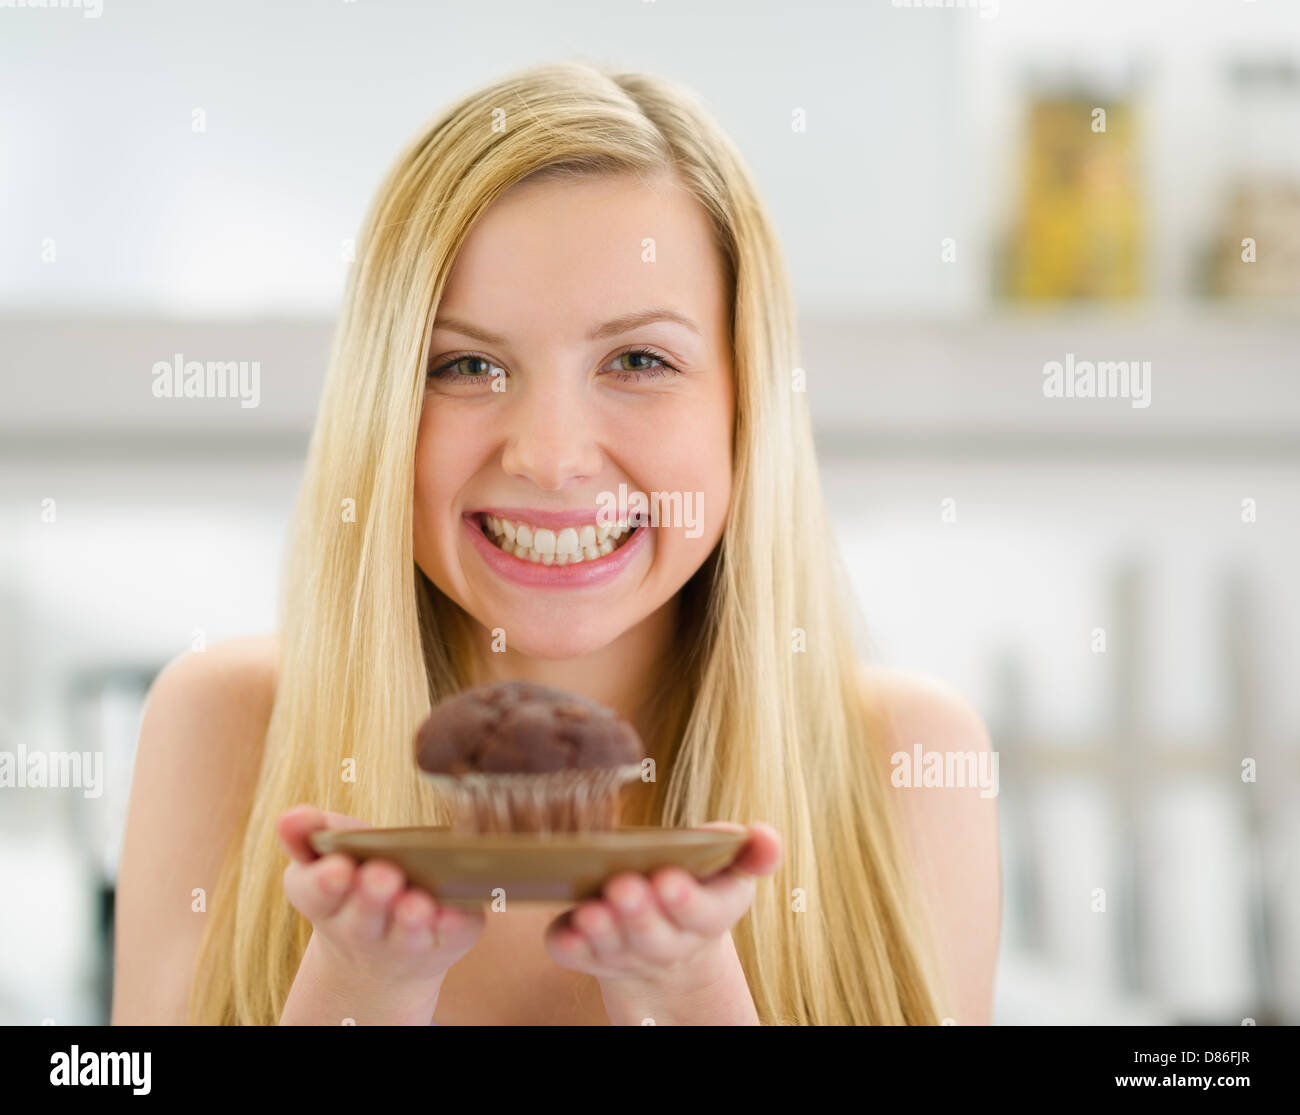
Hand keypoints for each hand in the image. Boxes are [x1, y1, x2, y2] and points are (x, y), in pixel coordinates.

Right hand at [278, 804, 483, 995]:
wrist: (382, 953)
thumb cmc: (354, 879)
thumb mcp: (325, 855)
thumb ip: (308, 833)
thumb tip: (291, 818)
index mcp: (325, 902)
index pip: (316, 894)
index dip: (325, 882)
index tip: (339, 868)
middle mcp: (360, 930)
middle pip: (362, 916)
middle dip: (371, 896)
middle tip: (383, 876)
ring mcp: (402, 942)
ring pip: (406, 933)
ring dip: (411, 918)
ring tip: (418, 904)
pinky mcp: (444, 942)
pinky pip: (449, 936)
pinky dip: (453, 925)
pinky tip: (456, 912)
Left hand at [542, 821, 780, 1022]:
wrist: (666, 942)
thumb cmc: (697, 885)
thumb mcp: (730, 868)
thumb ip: (752, 852)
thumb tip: (765, 837)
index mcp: (709, 918)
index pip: (705, 916)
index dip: (687, 901)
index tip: (668, 880)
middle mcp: (670, 945)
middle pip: (656, 938)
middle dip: (639, 913)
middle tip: (624, 886)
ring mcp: (626, 955)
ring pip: (614, 948)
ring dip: (603, 930)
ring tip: (591, 909)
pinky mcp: (588, 954)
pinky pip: (576, 955)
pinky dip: (570, 945)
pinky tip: (565, 929)